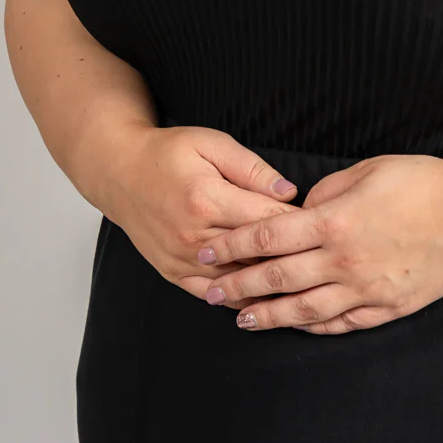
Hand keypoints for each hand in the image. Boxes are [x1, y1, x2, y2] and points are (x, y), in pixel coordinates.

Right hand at [99, 124, 302, 305]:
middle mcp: (194, 237)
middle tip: (317, 256)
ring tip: (298, 282)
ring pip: (236, 283)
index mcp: (207, 200)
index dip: (299, 225)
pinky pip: (211, 295)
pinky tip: (260, 297)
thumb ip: (253, 169)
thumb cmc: (169, 153)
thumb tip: (289, 192)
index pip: (267, 222)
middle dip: (289, 257)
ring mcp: (181, 259)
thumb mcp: (213, 144)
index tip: (320, 225)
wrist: (121, 173)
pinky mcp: (172, 273)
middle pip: (255, 256)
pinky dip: (237, 298)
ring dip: (267, 284)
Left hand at [197, 152, 442, 334]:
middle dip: (238, 286)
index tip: (207, 252)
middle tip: (210, 293)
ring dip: (268, 316)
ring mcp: (366, 290)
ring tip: (242, 320)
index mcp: (336, 221)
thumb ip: (328, 191)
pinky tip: (296, 325)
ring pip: (304, 310)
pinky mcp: (386, 307)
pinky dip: (312, 327)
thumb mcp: (369, 170)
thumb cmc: (424, 182)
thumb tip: (302, 211)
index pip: (268, 237)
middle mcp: (344, 261)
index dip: (233, 246)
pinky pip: (340, 323)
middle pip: (277, 278)